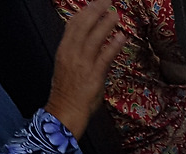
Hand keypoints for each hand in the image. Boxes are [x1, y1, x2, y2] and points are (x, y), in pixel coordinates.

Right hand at [45, 0, 126, 138]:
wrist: (65, 111)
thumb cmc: (67, 92)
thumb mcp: (67, 66)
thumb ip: (76, 52)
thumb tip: (88, 42)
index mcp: (64, 49)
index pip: (73, 24)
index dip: (84, 11)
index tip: (94, 2)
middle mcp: (71, 53)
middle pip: (83, 25)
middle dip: (95, 9)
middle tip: (106, 0)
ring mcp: (82, 63)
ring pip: (94, 37)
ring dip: (106, 23)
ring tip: (115, 13)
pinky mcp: (94, 75)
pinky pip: (105, 56)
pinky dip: (114, 45)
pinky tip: (122, 37)